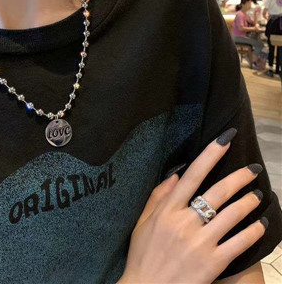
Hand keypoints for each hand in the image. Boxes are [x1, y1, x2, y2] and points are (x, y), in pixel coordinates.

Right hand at [118, 129, 266, 283]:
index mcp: (167, 210)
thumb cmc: (143, 254)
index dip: (210, 155)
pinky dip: (254, 230)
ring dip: (249, 201)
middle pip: (218, 192)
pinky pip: (240, 242)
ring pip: (233, 214)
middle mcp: (185, 222)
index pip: (193, 175)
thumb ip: (158, 196)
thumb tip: (177, 174)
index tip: (225, 139)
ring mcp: (201, 243)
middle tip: (254, 168)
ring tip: (258, 194)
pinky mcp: (214, 263)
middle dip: (239, 177)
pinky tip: (261, 223)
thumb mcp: (143, 222)